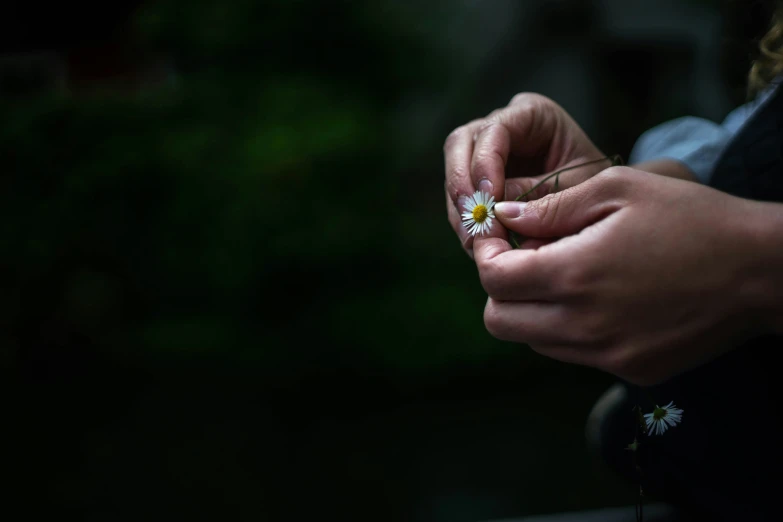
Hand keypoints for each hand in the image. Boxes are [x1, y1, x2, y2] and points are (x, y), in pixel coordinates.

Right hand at [444, 93, 606, 256]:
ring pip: (455, 171)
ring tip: (474, 240)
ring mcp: (486, 152)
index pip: (494, 130)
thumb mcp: (574, 190)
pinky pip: (459, 197)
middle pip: (460, 143)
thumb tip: (494, 210)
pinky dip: (465, 221)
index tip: (490, 199)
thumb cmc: (595, 189)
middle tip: (472, 217)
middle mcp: (503, 127)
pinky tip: (477, 243)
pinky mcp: (479, 181)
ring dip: (459, 208)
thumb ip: (536, 195)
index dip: (484, 164)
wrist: (601, 205)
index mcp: (533, 115)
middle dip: (461, 182)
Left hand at [474, 166, 766, 385]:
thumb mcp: (620, 189)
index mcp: (575, 274)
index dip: (486, 255)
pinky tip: (600, 298)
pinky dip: (568, 328)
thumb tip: (503, 215)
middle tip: (526, 258)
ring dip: (533, 309)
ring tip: (568, 274)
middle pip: (499, 321)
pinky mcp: (631, 370)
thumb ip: (552, 206)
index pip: (493, 280)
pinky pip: (574, 354)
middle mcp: (583, 325)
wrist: (761, 271)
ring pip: (533, 340)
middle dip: (500, 288)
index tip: (498, 238)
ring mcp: (607, 355)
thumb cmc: (692, 218)